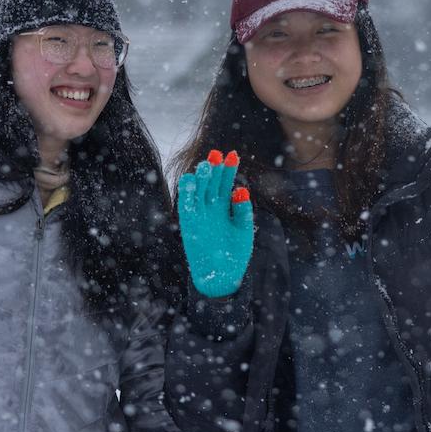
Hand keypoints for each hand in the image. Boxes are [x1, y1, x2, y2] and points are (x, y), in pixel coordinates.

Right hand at [177, 150, 253, 298]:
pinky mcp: (189, 224)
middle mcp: (211, 208)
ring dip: (201, 178)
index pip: (226, 183)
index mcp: (225, 208)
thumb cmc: (235, 255)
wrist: (221, 277)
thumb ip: (243, 211)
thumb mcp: (244, 231)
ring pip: (198, 191)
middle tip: (217, 154)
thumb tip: (241, 190)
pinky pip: (186, 205)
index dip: (229, 169)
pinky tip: (191, 179)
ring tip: (207, 166)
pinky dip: (187, 192)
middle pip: (212, 183)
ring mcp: (200, 215)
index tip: (232, 154)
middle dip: (214, 169)